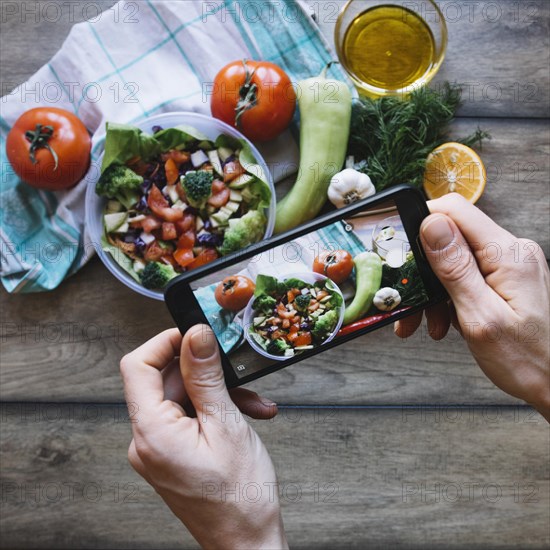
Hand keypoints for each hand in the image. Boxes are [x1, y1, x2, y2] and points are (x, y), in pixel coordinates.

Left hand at [120, 326, 288, 548]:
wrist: (246, 543)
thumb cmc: (240, 496)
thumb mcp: (227, 424)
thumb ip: (206, 376)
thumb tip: (195, 335)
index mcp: (151, 432)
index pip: (136, 366)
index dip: (164, 342)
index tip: (194, 333)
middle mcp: (145, 440)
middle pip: (165, 381)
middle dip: (206, 372)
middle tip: (238, 373)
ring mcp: (157, 449)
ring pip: (182, 398)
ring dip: (219, 394)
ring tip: (251, 404)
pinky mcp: (171, 454)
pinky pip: (187, 418)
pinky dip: (215, 412)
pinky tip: (245, 416)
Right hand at [395, 194, 549, 420]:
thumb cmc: (527, 360)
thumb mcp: (480, 317)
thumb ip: (455, 268)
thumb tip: (431, 224)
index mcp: (508, 254)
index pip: (456, 211)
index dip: (421, 223)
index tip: (401, 252)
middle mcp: (511, 252)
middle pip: (451, 238)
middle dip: (424, 270)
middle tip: (409, 301)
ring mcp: (509, 265)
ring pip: (454, 260)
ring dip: (434, 290)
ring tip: (428, 323)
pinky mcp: (505, 278)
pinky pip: (467, 275)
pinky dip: (449, 296)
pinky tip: (445, 321)